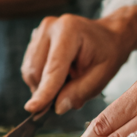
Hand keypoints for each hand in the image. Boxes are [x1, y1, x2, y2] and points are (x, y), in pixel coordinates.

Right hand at [22, 7, 136, 115]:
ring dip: (44, 86)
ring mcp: (40, 31)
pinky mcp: (34, 39)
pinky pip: (29, 68)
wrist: (107, 35)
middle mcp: (50, 27)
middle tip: (69, 95)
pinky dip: (41, 79)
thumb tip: (57, 107)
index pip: (53, 68)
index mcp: (69, 30)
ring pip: (30, 71)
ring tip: (68, 80)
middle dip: (47, 91)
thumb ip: (80, 92)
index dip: (44, 91)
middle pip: (36, 71)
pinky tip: (60, 75)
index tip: (32, 109)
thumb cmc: (107, 53)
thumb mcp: (102, 76)